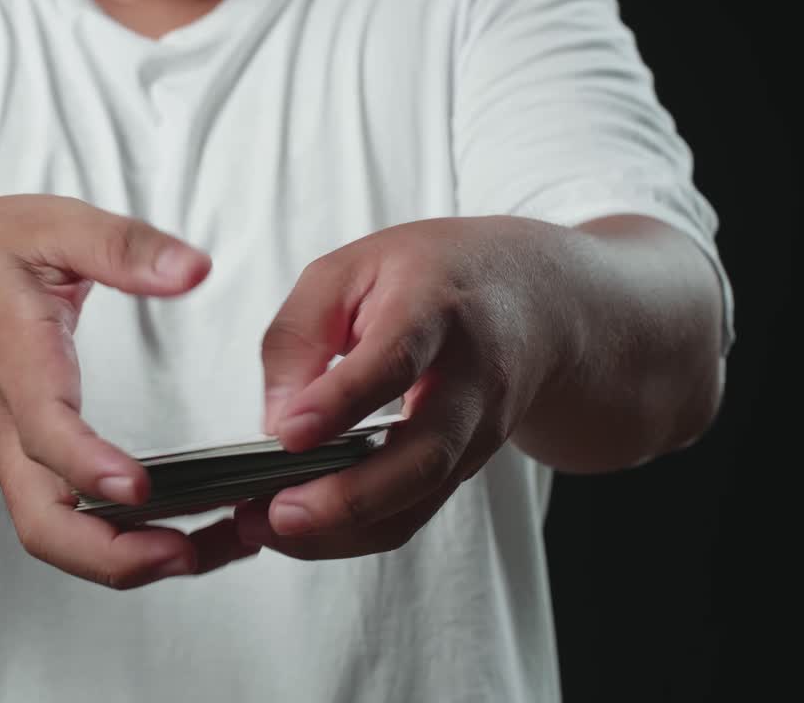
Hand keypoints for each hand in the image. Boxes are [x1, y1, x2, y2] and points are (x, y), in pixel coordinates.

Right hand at [0, 194, 258, 586]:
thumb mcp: (43, 225)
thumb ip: (121, 247)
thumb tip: (194, 269)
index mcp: (13, 353)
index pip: (43, 426)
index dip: (87, 464)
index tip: (138, 487)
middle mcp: (5, 423)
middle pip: (42, 524)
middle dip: (114, 557)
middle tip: (190, 551)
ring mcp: (8, 457)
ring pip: (54, 537)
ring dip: (127, 561)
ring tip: (208, 550)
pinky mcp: (18, 472)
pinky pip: (63, 525)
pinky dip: (117, 545)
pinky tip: (180, 533)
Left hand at [237, 216, 571, 558]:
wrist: (533, 298)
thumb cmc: (424, 276)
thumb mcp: (348, 271)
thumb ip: (299, 335)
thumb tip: (275, 420)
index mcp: (435, 308)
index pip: (395, 360)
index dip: (341, 402)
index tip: (286, 434)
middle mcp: (471, 377)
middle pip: (423, 454)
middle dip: (347, 497)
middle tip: (276, 512)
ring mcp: (478, 431)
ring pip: (419, 499)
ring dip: (342, 528)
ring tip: (270, 528)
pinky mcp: (468, 466)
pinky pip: (413, 512)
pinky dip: (354, 532)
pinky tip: (300, 527)